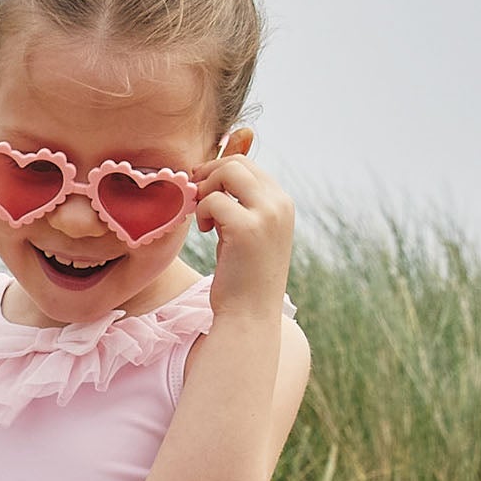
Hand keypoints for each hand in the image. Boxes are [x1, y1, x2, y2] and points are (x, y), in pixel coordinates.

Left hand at [191, 149, 295, 320]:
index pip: (249, 166)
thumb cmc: (243, 279)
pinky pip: (214, 200)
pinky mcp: (247, 228)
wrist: (249, 317)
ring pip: (228, 172)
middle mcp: (280, 204)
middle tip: (197, 200)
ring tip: (205, 219)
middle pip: (238, 163)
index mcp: (283, 204)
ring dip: (206, 190)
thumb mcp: (249, 233)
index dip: (220, 172)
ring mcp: (266, 215)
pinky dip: (202, 212)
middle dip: (210, 176)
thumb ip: (242, 204)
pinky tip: (207, 231)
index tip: (205, 192)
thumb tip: (216, 175)